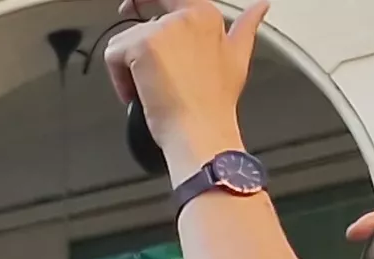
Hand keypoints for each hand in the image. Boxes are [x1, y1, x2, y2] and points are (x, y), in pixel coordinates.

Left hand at [106, 0, 266, 171]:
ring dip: (128, 70)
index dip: (146, 4)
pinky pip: (113, 56)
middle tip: (152, 80)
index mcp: (206, 14)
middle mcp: (185, 16)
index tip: (132, 8)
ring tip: (151, 90)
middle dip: (141, 55)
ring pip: (124, 42)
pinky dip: (118, 80)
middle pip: (142, 26)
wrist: (201, 130)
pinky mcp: (142, 45)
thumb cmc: (215, 102)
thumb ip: (246, 27)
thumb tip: (260, 7)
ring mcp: (164, 29)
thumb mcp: (238, 57)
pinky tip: (139, 94)